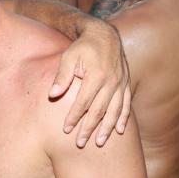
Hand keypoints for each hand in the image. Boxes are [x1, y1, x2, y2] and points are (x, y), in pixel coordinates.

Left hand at [49, 20, 130, 146]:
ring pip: (114, 110)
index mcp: (96, 75)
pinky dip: (123, 118)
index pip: (83, 102)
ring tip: (100, 142)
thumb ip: (61, 77)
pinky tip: (119, 130)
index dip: (74, 117)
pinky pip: (126, 104)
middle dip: (89, 128)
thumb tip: (52, 94)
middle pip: (99, 110)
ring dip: (107, 128)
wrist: (104, 34)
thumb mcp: (68, 57)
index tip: (66, 129)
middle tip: (80, 143)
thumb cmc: (82, 47)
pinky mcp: (126, 83)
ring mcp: (121, 83)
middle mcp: (111, 81)